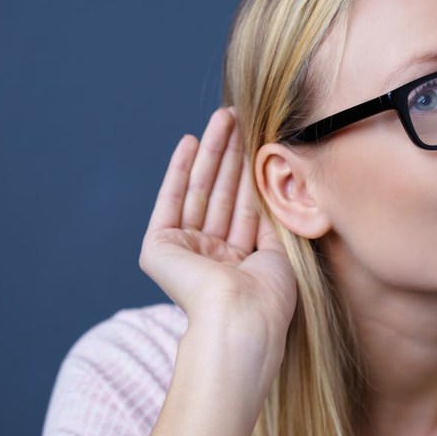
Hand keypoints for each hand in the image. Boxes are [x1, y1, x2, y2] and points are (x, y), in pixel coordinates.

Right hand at [140, 108, 296, 338]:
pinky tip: (190, 142)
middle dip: (229, 155)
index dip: (248, 172)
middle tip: (236, 116)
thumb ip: (269, 219)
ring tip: (221, 118)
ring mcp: (182, 252)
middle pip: (220, 194)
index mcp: (236, 265)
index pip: (242, 208)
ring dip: (210, 153)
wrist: (241, 319)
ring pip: (199, 191)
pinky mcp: (158, 249)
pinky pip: (170, 201)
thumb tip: (272, 184)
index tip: (256, 138)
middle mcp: (207, 258)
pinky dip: (179, 171)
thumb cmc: (268, 297)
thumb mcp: (278, 251)